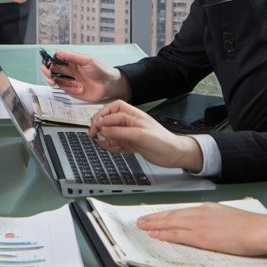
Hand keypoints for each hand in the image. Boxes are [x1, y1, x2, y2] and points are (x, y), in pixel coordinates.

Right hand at [41, 50, 128, 101]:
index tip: (47, 62)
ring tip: (51, 79)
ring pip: (57, 79)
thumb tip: (57, 53)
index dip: (51, 60)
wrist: (110, 85)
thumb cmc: (101, 70)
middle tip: (47, 71)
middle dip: (48, 70)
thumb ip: (72, 56)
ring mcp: (71, 81)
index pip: (58, 60)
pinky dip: (58, 85)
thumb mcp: (87, 60)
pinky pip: (62, 88)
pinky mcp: (73, 91)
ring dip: (51, 78)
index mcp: (73, 62)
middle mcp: (71, 71)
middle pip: (55, 70)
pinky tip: (56, 83)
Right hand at [88, 100, 203, 170]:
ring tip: (99, 142)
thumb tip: (102, 129)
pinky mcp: (132, 145)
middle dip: (100, 125)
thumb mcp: (139, 134)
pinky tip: (108, 148)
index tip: (96, 126)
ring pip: (112, 132)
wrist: (174, 155)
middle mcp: (131, 123)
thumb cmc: (162, 141)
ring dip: (104, 137)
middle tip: (92, 133)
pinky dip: (111, 146)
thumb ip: (120, 131)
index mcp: (134, 115)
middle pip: (110, 120)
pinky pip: (117, 143)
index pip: (114, 111)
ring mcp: (131, 134)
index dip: (103, 117)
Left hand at [137, 203, 266, 257]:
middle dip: (154, 218)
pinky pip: (177, 235)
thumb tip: (207, 228)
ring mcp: (199, 224)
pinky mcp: (201, 237)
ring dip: (154, 225)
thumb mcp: (227, 217)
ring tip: (142, 227)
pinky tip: (156, 235)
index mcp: (207, 208)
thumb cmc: (250, 227)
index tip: (155, 216)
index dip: (165, 214)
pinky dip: (165, 234)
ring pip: (170, 223)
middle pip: (171, 215)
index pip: (180, 211)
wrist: (259, 230)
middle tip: (140, 221)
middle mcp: (200, 213)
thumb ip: (214, 221)